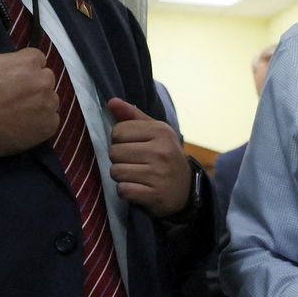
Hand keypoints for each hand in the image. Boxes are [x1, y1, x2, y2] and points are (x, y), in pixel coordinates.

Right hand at [0, 3, 59, 156]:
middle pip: (45, 78)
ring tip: (15, 109)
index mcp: (29, 62)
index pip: (36, 59)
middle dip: (32, 83)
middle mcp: (43, 82)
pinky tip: (22, 122)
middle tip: (9, 93)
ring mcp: (48, 106)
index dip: (21, 67)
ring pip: (50, 99)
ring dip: (38, 102)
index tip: (6, 77)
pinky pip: (52, 120)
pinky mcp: (48, 127)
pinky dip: (41, 121)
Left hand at [107, 98, 191, 216]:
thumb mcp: (156, 132)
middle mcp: (161, 151)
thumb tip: (111, 102)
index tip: (133, 147)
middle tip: (134, 163)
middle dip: (119, 159)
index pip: (118, 131)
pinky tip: (137, 188)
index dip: (119, 140)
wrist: (186, 189)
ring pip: (116, 171)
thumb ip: (132, 116)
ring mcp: (159, 174)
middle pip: (114, 152)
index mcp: (161, 131)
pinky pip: (123, 190)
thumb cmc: (165, 156)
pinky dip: (126, 191)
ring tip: (135, 175)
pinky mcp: (155, 195)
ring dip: (121, 176)